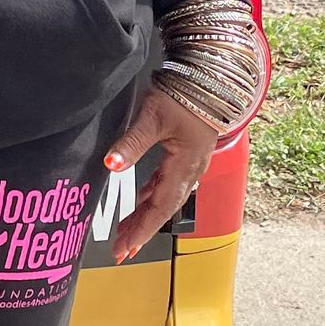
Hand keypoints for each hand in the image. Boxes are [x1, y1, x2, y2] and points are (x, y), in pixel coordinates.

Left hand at [104, 88, 221, 262]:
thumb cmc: (187, 93)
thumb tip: (111, 163)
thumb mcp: (154, 116)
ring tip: (126, 231)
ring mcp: (190, 163)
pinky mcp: (186, 153)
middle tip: (121, 250)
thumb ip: (132, 142)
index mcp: (185, 166)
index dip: (141, 230)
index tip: (124, 248)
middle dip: (142, 229)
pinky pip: (168, 183)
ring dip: (145, 215)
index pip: (160, 207)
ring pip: (165, 197)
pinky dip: (152, 196)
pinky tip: (141, 200)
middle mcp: (191, 170)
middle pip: (163, 208)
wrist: (213, 76)